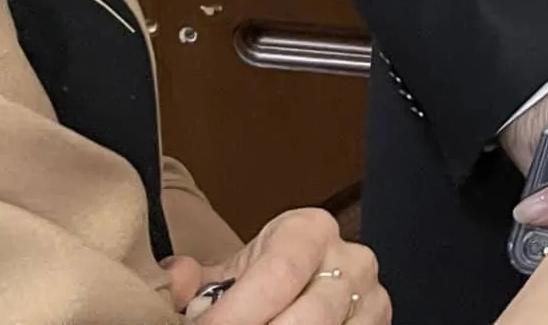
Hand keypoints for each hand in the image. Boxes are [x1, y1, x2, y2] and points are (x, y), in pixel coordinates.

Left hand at [165, 208, 384, 323]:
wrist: (298, 293)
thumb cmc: (260, 285)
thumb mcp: (227, 274)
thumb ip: (192, 280)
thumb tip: (174, 282)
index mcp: (310, 231)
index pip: (278, 275)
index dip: (236, 315)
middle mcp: (351, 260)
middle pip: (308, 317)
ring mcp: (372, 299)